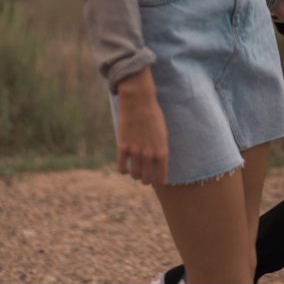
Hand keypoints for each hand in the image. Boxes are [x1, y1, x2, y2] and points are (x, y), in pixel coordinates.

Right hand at [116, 69, 168, 185]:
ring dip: (135, 175)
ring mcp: (135, 151)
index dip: (159, 181)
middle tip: (145, 176)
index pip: (161, 177)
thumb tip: (157, 162)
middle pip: (146, 179)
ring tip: (135, 170)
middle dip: (146, 180)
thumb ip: (160, 149)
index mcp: (162, 151)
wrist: (139, 102)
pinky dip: (123, 170)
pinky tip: (125, 166)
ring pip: (134, 175)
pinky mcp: (122, 146)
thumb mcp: (163, 133)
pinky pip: (121, 167)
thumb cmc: (154, 116)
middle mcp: (149, 154)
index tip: (157, 181)